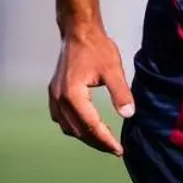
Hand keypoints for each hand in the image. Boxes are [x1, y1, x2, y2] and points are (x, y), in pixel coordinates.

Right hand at [48, 26, 134, 155]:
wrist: (78, 32)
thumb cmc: (96, 48)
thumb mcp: (113, 69)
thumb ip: (120, 92)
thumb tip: (129, 114)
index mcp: (73, 95)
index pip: (91, 126)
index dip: (106, 140)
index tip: (119, 150)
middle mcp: (59, 99)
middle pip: (78, 131)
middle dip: (97, 142)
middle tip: (115, 149)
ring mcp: (54, 97)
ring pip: (68, 127)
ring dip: (85, 136)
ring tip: (104, 140)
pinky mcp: (54, 93)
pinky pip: (61, 119)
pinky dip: (74, 127)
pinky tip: (86, 127)